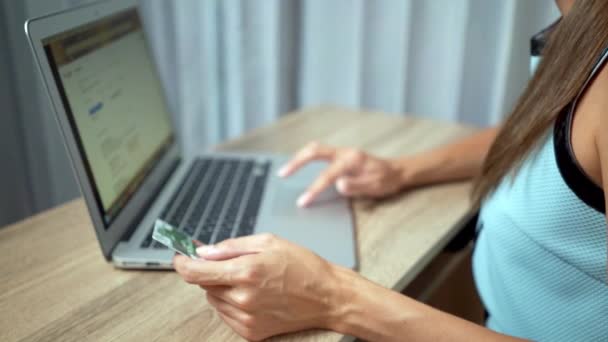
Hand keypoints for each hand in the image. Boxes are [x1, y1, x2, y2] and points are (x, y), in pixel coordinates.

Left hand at [173, 234, 345, 340]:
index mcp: (246, 271)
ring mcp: (246, 318)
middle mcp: (243, 297)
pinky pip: (226, 315)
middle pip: (204, 285)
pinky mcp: (251, 332)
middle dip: (212, 271)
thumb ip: (232, 246)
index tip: (180, 256)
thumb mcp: (268, 242)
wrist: (327, 296)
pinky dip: (231, 303)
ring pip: (214, 300)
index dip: (183, 262)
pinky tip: (253, 295)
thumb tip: (204, 251)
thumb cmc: (303, 266)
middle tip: (233, 263)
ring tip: (250, 280)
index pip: (196, 271)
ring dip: (222, 288)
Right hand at [278, 142, 405, 206]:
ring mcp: (342, 153)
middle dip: (297, 162)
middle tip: (283, 173)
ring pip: (315, 149)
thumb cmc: (386, 180)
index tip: (303, 201)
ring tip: (285, 170)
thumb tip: (338, 184)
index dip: (314, 189)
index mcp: (352, 160)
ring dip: (298, 158)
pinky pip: (319, 154)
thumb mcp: (374, 186)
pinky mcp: (340, 156)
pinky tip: (299, 167)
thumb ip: (356, 185)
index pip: (328, 175)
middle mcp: (344, 152)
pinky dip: (306, 158)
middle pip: (314, 151)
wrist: (397, 171)